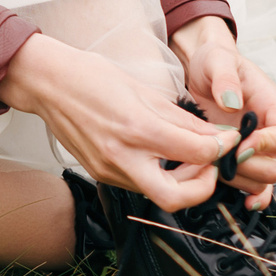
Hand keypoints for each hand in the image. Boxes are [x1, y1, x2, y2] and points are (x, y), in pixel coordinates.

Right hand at [0, 32, 240, 210]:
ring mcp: (108, 170)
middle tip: (211, 165)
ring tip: (188, 158)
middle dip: (204, 186)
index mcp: (137, 128)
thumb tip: (214, 136)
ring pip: (158, 194)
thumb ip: (182, 120)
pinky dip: (159, 175)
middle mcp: (121, 156)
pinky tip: (162, 157)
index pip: (196, 152)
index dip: (221, 148)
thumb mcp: (144, 91)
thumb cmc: (90, 78)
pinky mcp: (100, 173)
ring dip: (182, 182)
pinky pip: (139, 184)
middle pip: (176, 198)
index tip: (228, 140)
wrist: (47, 84)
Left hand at [167, 16, 275, 204]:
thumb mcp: (217, 60)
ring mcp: (254, 150)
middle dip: (249, 166)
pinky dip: (250, 197)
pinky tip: (241, 202)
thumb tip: (231, 103)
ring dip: (239, 180)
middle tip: (222, 156)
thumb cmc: (213, 61)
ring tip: (213, 165)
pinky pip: (253, 187)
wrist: (197, 70)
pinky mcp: (237, 161)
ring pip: (262, 181)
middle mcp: (268, 133)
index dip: (270, 145)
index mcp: (272, 108)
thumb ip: (225, 78)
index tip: (242, 143)